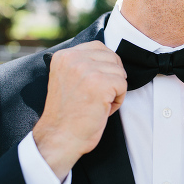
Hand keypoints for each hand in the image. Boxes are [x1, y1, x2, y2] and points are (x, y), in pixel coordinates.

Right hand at [32, 41, 127, 181]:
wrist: (60, 137)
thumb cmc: (66, 114)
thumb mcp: (66, 79)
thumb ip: (80, 64)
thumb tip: (107, 56)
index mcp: (63, 56)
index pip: (98, 47)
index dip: (105, 65)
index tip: (96, 83)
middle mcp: (73, 58)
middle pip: (112, 57)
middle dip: (112, 77)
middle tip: (98, 96)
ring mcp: (86, 70)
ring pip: (119, 71)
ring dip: (115, 90)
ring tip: (99, 103)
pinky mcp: (99, 84)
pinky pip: (122, 84)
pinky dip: (118, 100)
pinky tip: (103, 109)